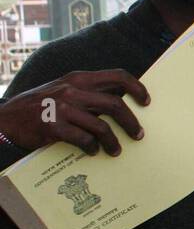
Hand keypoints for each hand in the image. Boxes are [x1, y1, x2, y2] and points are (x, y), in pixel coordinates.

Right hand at [0, 69, 148, 155]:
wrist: (6, 119)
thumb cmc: (40, 106)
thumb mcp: (64, 91)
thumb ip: (88, 93)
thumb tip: (120, 104)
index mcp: (78, 79)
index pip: (117, 76)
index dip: (136, 87)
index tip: (146, 101)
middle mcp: (72, 90)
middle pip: (115, 104)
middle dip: (131, 122)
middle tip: (139, 134)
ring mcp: (62, 108)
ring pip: (102, 126)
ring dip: (114, 141)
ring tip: (116, 150)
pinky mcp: (53, 127)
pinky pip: (84, 140)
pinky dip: (92, 148)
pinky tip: (93, 152)